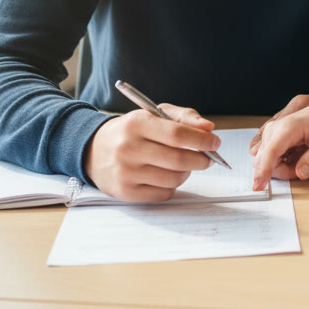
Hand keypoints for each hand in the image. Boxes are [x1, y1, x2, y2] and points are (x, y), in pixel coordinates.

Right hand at [83, 105, 220, 201]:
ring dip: (187, 173)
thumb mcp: (154, 114)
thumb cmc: (131, 131)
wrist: (93, 150)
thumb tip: (209, 128)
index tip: (215, 142)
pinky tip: (165, 175)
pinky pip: (164, 194)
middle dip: (201, 159)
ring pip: (174, 179)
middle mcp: (129, 148)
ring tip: (182, 165)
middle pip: (179, 160)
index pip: (177, 134)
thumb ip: (184, 117)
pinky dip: (172, 186)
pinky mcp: (126, 192)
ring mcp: (126, 172)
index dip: (201, 140)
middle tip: (207, 158)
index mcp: (137, 123)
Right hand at [250, 87, 308, 190]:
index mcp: (289, 127)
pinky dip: (284, 162)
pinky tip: (300, 156)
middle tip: (305, 168)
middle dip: (282, 171)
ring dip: (283, 167)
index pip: (270, 153)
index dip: (263, 172)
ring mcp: (275, 131)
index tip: (259, 187)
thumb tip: (300, 174)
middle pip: (265, 159)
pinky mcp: (277, 135)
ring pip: (267, 159)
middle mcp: (278, 128)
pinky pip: (272, 155)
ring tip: (306, 159)